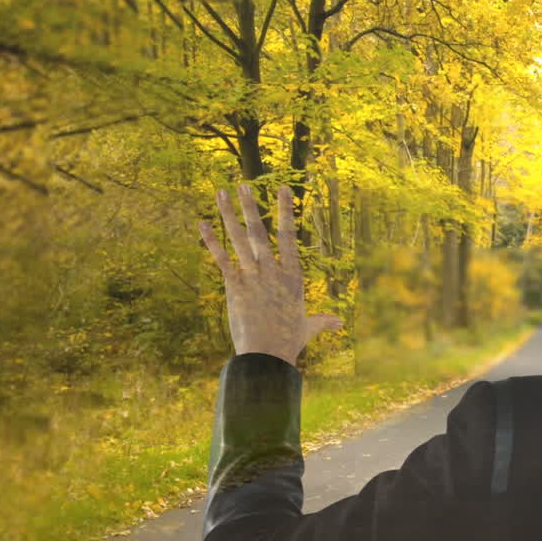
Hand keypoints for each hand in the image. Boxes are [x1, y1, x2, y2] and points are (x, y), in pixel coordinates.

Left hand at [197, 183, 342, 366]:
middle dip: (251, 207)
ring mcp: (252, 277)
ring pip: (238, 239)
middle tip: (244, 185)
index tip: (284, 190)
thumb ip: (322, 321)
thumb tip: (340, 323)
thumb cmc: (288, 342)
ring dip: (229, 215)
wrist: (267, 355)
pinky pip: (221, 258)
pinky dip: (210, 240)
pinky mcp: (234, 286)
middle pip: (260, 231)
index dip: (286, 212)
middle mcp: (272, 271)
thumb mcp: (308, 328)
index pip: (289, 236)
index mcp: (292, 276)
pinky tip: (202, 223)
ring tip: (221, 193)